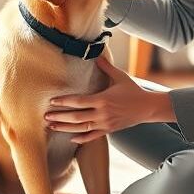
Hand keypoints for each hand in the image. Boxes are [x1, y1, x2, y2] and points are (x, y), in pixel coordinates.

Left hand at [45, 57, 174, 142]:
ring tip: (52, 127)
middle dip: (60, 117)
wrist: (147, 107)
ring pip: (81, 129)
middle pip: (76, 118)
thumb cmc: (133, 90)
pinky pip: (92, 137)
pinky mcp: (109, 130)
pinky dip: (81, 139)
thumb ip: (106, 66)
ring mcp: (105, 124)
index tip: (52, 101)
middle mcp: (102, 114)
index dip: (64, 102)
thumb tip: (96, 55)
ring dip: (65, 128)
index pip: (79, 102)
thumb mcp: (120, 76)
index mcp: (103, 100)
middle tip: (46, 116)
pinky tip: (71, 138)